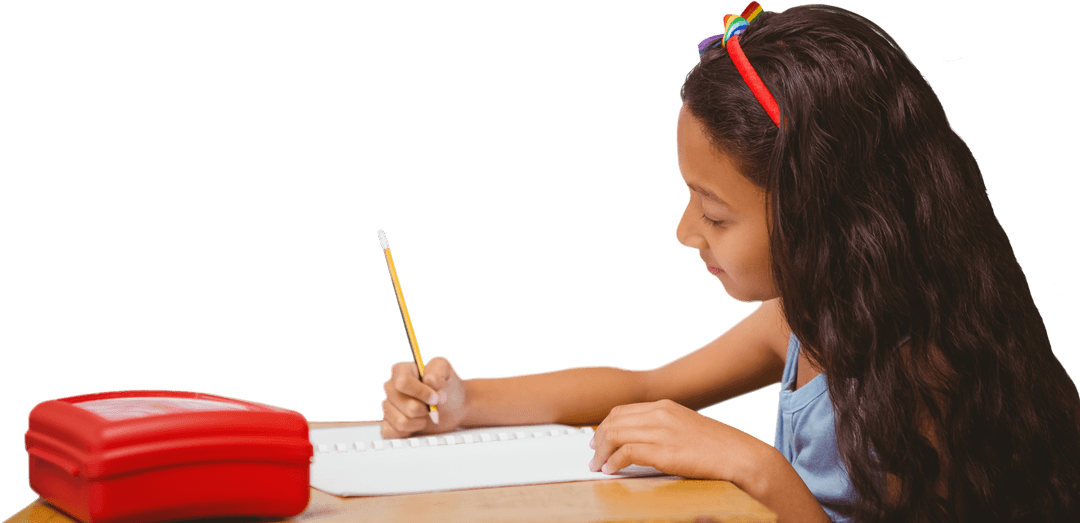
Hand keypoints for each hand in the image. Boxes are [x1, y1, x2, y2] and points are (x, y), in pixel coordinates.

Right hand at [380, 356, 467, 438]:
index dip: (420, 392)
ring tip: (426, 415)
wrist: (453, 407)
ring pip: (400, 421)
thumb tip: (429, 379)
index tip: (435, 398)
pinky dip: (410, 431)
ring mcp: (388, 407)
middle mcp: (391, 388)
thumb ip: (439, 369)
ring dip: (419, 421)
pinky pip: (391, 433)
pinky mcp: (389, 424)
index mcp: (401, 370)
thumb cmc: (447, 387)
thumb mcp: (447, 371)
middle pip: (401, 403)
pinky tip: (417, 424)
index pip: (402, 381)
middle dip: (422, 408)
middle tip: (433, 407)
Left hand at [588, 399, 756, 481]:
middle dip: (598, 438)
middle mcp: (661, 414)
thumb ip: (665, 429)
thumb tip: (645, 442)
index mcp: (666, 406)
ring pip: (616, 435)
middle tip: (592, 453)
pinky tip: (611, 470)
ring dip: (601, 452)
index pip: (624, 410)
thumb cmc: (719, 448)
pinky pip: (626, 452)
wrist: (741, 456)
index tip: (599, 438)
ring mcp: (662, 431)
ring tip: (597, 465)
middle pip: (615, 421)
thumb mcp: (687, 428)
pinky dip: (613, 462)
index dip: (606, 425)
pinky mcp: (663, 451)